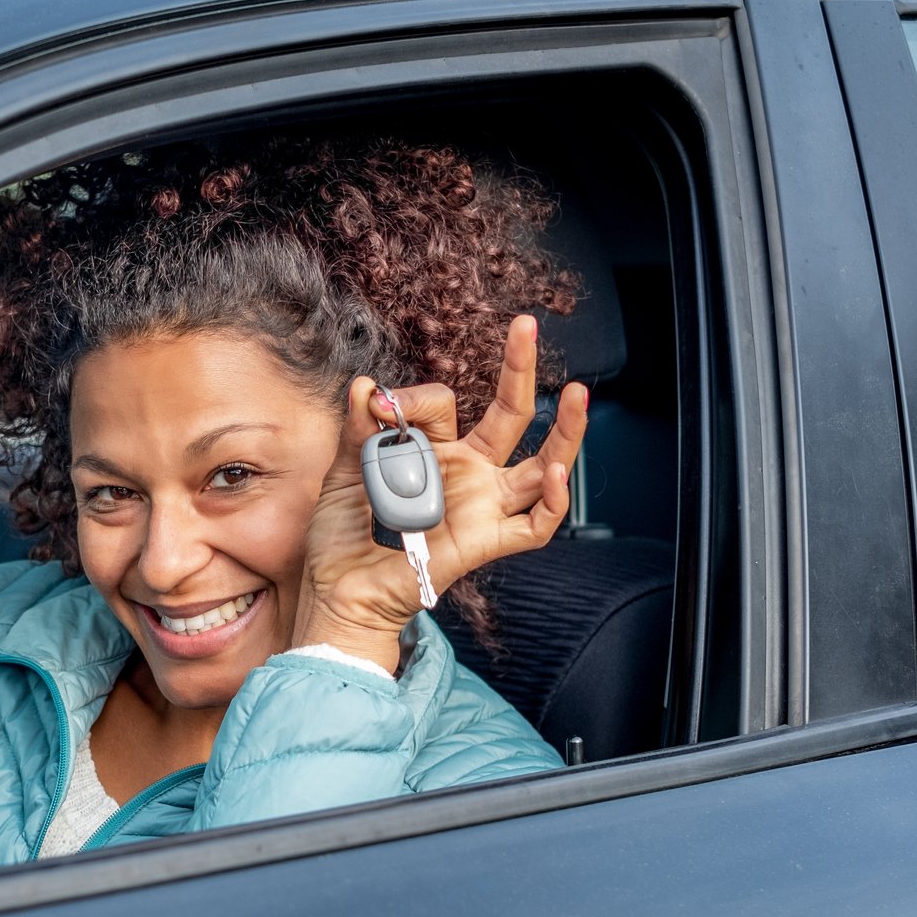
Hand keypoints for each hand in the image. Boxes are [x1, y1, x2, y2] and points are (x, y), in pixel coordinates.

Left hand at [290, 315, 587, 670]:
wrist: (338, 590)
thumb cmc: (340, 538)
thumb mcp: (343, 473)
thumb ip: (358, 431)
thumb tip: (366, 385)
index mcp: (432, 451)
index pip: (443, 403)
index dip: (414, 398)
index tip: (379, 406)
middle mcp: (465, 473)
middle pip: (510, 416)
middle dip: (520, 369)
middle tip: (526, 326)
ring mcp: (480, 506)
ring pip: (541, 467)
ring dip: (566, 432)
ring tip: (579, 392)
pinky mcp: (486, 542)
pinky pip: (534, 526)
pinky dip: (552, 502)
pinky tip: (554, 472)